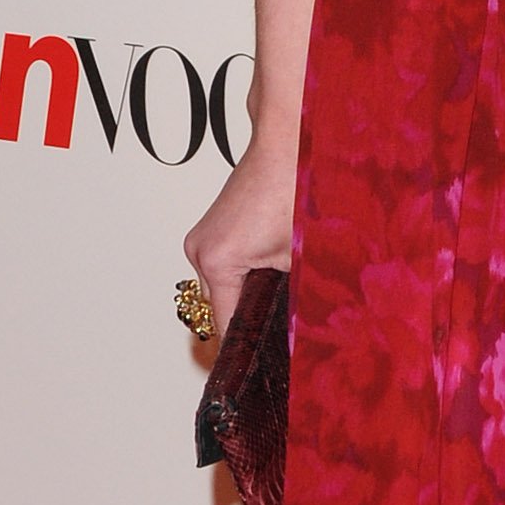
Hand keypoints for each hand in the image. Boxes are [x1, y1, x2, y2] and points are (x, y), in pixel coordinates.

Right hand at [182, 136, 294, 344]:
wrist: (289, 141)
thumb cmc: (297, 189)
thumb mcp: (303, 254)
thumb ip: (296, 297)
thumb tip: (304, 331)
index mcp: (219, 261)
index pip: (228, 325)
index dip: (249, 345)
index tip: (266, 363)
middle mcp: (200, 251)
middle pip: (224, 306)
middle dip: (254, 314)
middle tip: (287, 323)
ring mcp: (202, 238)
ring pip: (225, 285)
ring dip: (252, 290)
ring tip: (285, 286)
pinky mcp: (210, 228)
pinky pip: (226, 265)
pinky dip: (248, 270)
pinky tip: (276, 263)